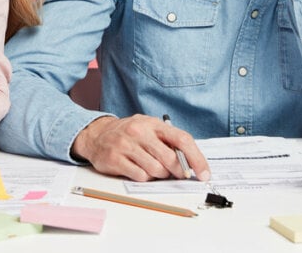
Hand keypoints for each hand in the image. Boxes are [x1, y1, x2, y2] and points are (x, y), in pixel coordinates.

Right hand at [71, 115, 209, 180]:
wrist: (97, 134)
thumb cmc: (130, 134)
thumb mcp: (150, 130)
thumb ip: (168, 142)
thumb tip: (191, 163)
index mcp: (153, 124)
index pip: (182, 139)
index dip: (197, 158)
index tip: (204, 173)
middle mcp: (139, 131)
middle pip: (170, 158)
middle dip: (177, 171)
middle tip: (175, 173)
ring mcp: (126, 145)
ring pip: (156, 170)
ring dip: (159, 175)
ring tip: (152, 168)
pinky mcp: (115, 159)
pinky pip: (140, 176)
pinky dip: (144, 178)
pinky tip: (138, 169)